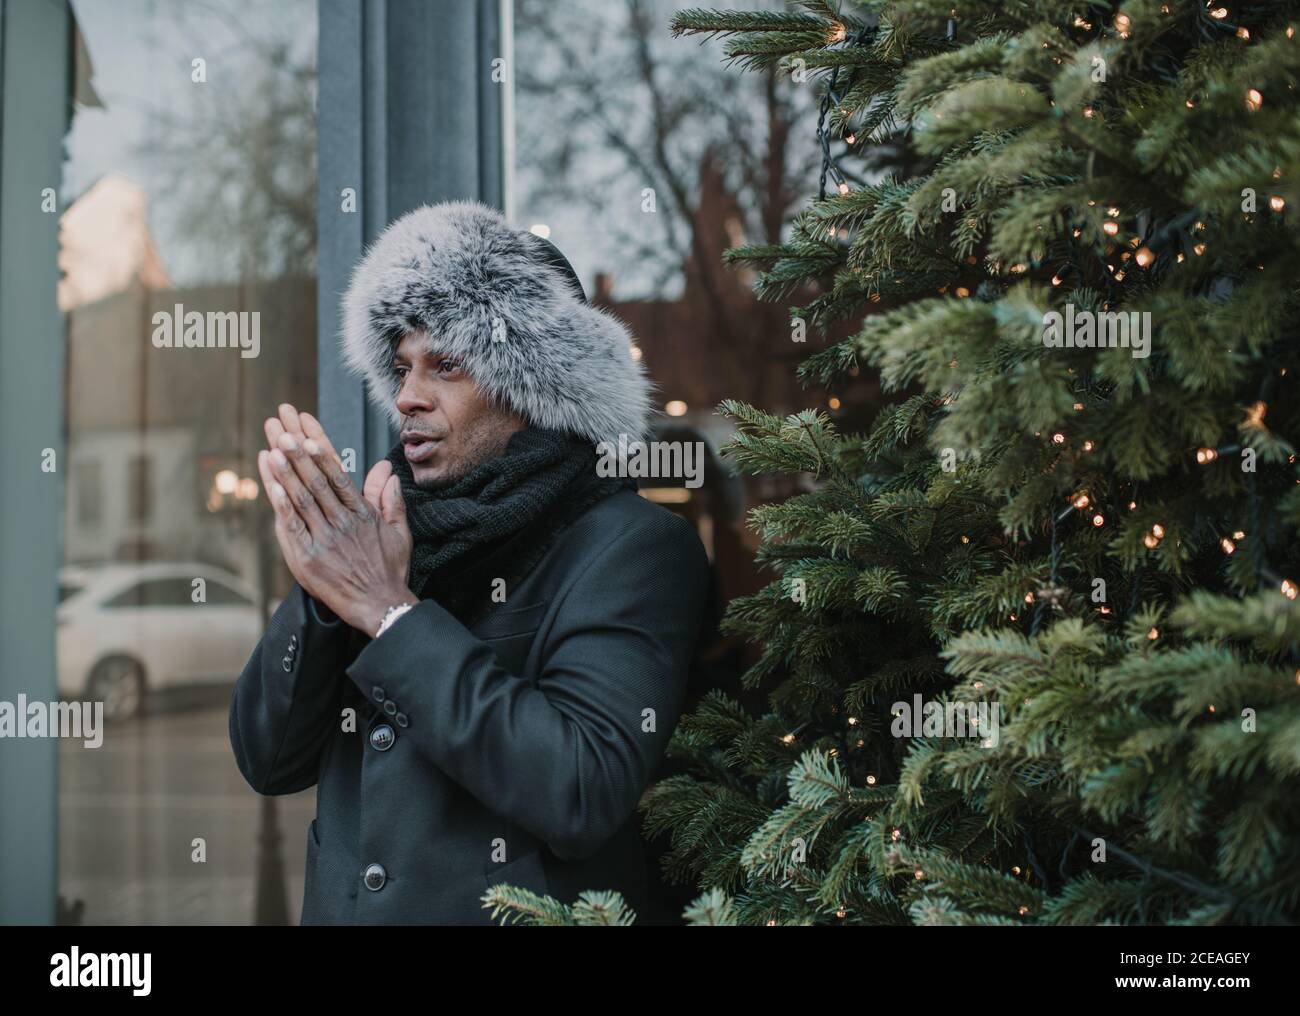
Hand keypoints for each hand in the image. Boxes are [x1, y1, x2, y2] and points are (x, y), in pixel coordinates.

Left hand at [257, 403, 416, 635]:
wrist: (380, 606)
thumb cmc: (389, 570)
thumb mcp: (399, 532)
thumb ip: (390, 499)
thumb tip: (387, 470)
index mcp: (361, 513)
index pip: (336, 470)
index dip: (319, 445)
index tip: (304, 423)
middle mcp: (341, 521)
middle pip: (314, 477)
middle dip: (295, 447)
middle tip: (279, 422)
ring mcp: (323, 539)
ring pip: (301, 497)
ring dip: (285, 468)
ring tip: (271, 444)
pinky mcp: (307, 558)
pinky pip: (290, 525)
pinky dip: (280, 502)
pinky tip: (271, 482)